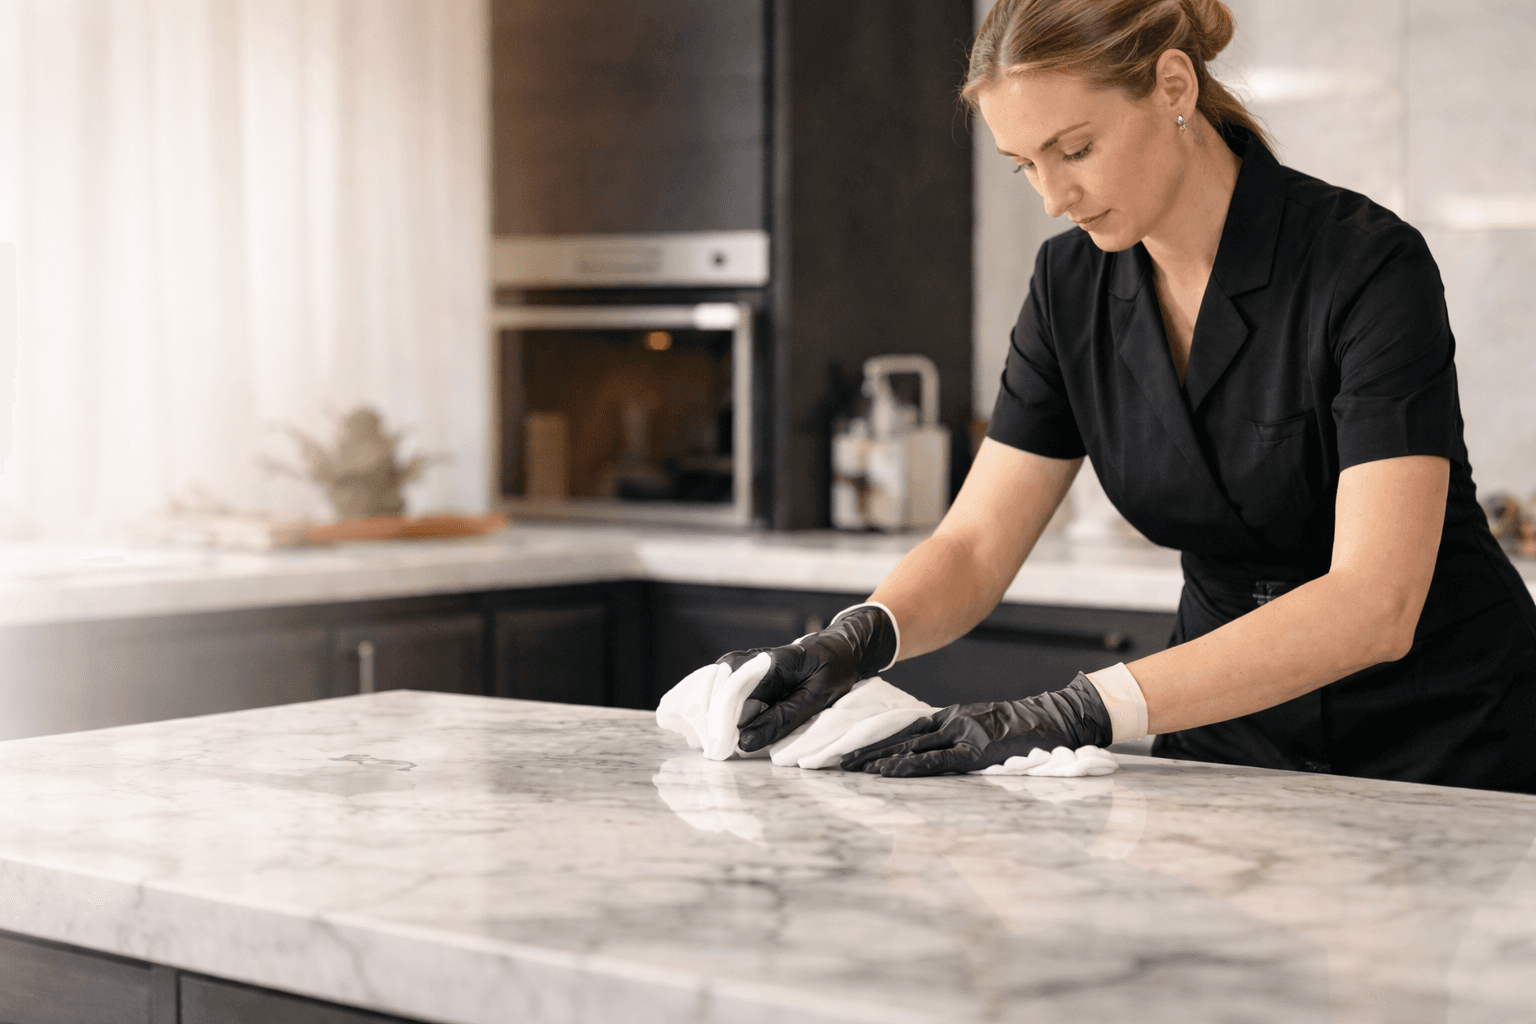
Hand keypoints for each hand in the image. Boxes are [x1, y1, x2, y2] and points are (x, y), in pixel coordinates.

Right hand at [716, 604, 897, 751]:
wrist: (839, 647)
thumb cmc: (833, 670)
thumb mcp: (818, 697)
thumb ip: (783, 718)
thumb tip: (747, 740)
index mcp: (774, 662)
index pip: (737, 693)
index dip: (724, 723)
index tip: (721, 749)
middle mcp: (754, 658)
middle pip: (719, 687)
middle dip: (711, 719)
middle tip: (714, 749)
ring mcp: (746, 662)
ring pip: (714, 684)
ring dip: (708, 712)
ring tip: (708, 740)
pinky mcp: (744, 670)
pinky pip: (721, 685)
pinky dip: (714, 705)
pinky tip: (712, 725)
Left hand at [839, 673, 1111, 776]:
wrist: (1057, 717)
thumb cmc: (1025, 727)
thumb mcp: (986, 726)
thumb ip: (960, 736)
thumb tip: (936, 750)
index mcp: (954, 718)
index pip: (905, 729)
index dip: (876, 738)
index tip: (848, 745)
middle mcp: (952, 724)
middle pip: (899, 737)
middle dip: (865, 747)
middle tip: (833, 756)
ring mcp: (963, 736)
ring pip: (910, 748)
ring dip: (876, 758)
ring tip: (847, 765)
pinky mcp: (976, 752)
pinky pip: (935, 761)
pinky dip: (907, 766)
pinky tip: (885, 771)